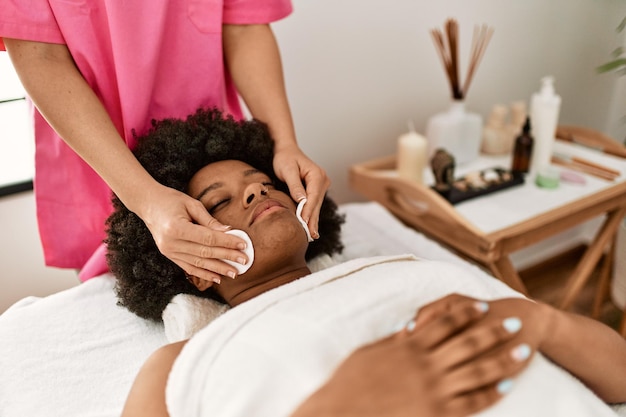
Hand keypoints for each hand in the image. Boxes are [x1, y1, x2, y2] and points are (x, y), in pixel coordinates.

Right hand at [139, 184, 249, 283]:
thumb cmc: (171, 200)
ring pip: (198, 263)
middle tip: (244, 261)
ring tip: (234, 273)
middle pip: (205, 253)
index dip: (227, 242)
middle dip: (227, 257)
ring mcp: (169, 251)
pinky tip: (217, 278)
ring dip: (218, 269)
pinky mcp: (169, 255)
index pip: (208, 238)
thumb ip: (210, 220)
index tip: (243, 245)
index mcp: (176, 228)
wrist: (147, 204)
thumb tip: (229, 232)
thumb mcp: (191, 204)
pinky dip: (204, 273)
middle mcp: (171, 243)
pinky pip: (189, 267)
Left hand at [272, 144, 329, 239]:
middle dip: (312, 220)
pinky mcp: (316, 190)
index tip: (304, 223)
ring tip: (311, 235)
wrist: (286, 150)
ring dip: (313, 220)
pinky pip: (314, 204)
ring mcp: (320, 186)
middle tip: (310, 236)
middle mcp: (322, 180)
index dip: (308, 211)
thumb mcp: (287, 170)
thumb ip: (294, 185)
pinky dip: (311, 215)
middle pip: (317, 203)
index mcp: (317, 175)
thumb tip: (302, 200)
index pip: (313, 196)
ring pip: (316, 206)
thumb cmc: (285, 158)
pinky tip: (310, 227)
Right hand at [292, 296, 532, 416]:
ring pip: (476, 370)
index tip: (483, 305)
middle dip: (494, 331)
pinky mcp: (436, 413)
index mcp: (409, 346)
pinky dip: (490, 393)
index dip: (466, 312)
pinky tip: (507, 386)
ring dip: (502, 359)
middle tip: (516, 323)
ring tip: (523, 351)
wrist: (342, 410)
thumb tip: (411, 326)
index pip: (445, 322)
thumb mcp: (370, 351)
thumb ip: (394, 339)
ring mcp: (433, 390)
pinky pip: (471, 403)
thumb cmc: (350, 380)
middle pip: (468, 342)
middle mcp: (425, 364)